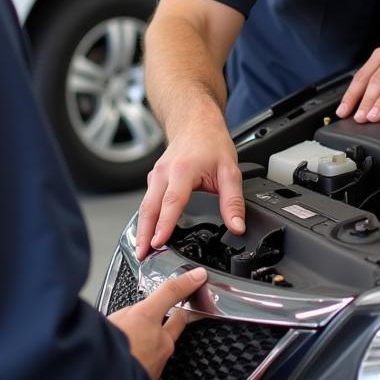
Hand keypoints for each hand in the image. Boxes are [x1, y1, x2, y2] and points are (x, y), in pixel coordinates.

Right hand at [108, 267, 207, 379]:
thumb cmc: (99, 355)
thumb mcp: (104, 322)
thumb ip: (122, 315)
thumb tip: (127, 313)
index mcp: (145, 318)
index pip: (171, 292)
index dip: (186, 282)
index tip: (198, 276)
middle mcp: (159, 338)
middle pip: (178, 319)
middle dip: (177, 312)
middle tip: (172, 307)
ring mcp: (160, 360)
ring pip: (167, 341)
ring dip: (160, 337)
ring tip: (140, 338)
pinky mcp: (156, 377)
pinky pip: (157, 360)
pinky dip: (150, 356)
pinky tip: (135, 357)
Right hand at [135, 122, 244, 260]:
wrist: (196, 122)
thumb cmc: (210, 142)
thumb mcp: (230, 171)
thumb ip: (233, 201)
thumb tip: (237, 226)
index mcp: (182, 171)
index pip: (171, 202)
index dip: (164, 224)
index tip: (157, 243)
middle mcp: (164, 173)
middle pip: (149, 208)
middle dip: (144, 234)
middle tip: (142, 256)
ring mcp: (156, 175)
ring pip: (145, 206)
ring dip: (141, 229)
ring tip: (142, 251)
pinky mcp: (154, 179)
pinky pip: (147, 201)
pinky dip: (146, 219)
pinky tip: (148, 233)